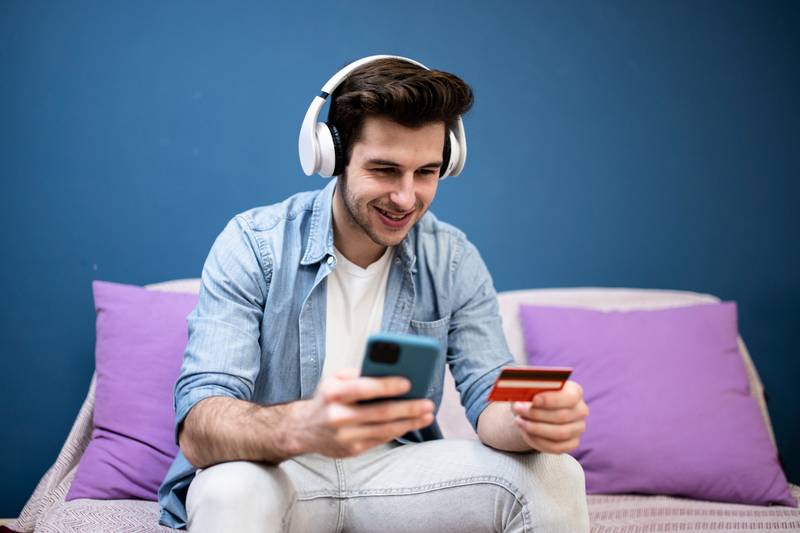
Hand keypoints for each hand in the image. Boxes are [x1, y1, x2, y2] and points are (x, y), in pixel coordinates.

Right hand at [288, 369, 434, 457]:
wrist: (303, 430)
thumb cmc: (326, 400)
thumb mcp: (334, 379)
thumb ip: (357, 374)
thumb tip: (388, 370)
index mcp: (333, 394)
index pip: (364, 388)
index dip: (387, 385)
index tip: (409, 382)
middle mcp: (338, 416)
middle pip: (380, 412)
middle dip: (408, 408)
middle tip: (427, 403)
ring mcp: (345, 436)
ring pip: (385, 429)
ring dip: (409, 422)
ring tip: (427, 414)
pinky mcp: (352, 450)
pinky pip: (381, 439)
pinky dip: (399, 430)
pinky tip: (412, 423)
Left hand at [510, 380, 588, 453]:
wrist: (536, 412)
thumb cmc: (535, 396)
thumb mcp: (532, 388)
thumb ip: (532, 388)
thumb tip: (524, 391)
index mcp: (575, 392)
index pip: (569, 397)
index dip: (551, 400)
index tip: (534, 400)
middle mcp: (581, 410)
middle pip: (562, 416)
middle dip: (537, 414)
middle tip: (518, 409)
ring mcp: (579, 428)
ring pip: (559, 433)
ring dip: (535, 428)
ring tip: (519, 421)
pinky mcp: (572, 443)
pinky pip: (556, 447)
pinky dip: (538, 441)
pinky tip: (525, 432)